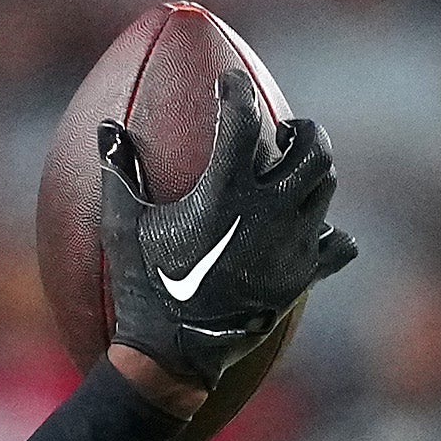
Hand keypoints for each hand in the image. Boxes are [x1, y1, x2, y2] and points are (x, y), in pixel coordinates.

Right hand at [98, 67, 356, 394]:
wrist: (173, 356)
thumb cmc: (141, 288)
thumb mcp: (121, 229)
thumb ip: (119, 174)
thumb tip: (105, 130)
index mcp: (225, 193)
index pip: (243, 120)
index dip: (235, 92)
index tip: (228, 84)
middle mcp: (270, 211)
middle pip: (314, 148)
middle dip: (304, 131)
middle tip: (287, 133)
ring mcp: (292, 244)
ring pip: (326, 188)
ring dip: (313, 174)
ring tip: (293, 176)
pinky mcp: (302, 276)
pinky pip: (335, 243)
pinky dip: (327, 232)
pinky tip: (308, 232)